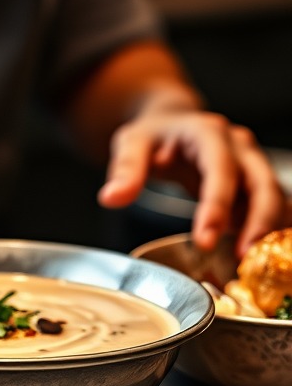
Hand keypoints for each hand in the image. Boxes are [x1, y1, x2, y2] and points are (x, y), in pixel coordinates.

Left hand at [97, 111, 285, 255]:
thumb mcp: (131, 143)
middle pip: (261, 183)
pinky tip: (254, 252)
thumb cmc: (153, 135)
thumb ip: (125, 170)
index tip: (205, 238)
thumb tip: (110, 198)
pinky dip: (268, 228)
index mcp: (207, 132)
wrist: (171, 124)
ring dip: (267, 229)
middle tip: (241, 257)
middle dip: (256, 221)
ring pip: (273, 196)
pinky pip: (271, 205)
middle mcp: (238, 146)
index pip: (220, 169)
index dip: (217, 204)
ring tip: (249, 261)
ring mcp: (251, 162)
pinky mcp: (254, 181)